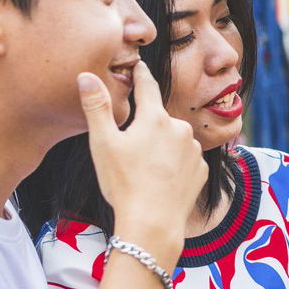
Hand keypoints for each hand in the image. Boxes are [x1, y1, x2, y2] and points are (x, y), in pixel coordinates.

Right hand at [78, 64, 204, 239]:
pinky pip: (185, 160)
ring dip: (161, 147)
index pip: (147, 86)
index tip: (140, 65)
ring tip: (144, 170)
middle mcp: (180, 128)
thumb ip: (96, 106)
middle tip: (131, 148)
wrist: (153, 223)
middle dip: (147, 126)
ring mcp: (194, 150)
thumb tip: (86, 75)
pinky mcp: (201, 170)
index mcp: (155, 118)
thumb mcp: (103, 143)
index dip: (140, 75)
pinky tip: (160, 180)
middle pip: (159, 119)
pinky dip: (174, 166)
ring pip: (173, 140)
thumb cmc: (123, 183)